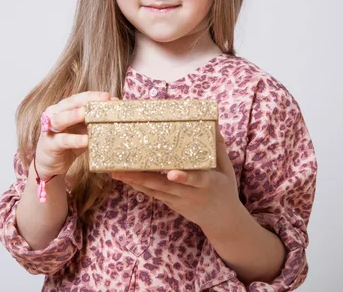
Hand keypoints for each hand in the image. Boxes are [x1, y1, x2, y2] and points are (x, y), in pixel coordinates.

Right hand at [34, 91, 115, 178]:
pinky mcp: (50, 144)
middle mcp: (55, 114)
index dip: (94, 95)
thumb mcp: (83, 130)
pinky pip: (63, 140)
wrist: (51, 163)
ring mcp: (50, 128)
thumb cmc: (68, 142)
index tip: (108, 96)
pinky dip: (74, 140)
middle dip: (87, 100)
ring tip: (86, 114)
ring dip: (74, 115)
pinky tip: (86, 140)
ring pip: (61, 119)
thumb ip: (94, 120)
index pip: (79, 98)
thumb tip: (114, 109)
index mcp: (64, 108)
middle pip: (71, 103)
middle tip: (104, 99)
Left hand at [112, 130, 242, 234]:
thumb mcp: (226, 168)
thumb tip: (211, 122)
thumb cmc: (224, 188)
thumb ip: (218, 146)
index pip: (196, 179)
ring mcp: (179, 200)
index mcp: (208, 183)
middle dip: (142, 178)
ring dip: (135, 181)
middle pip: (164, 186)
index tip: (172, 173)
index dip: (184, 177)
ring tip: (116, 172)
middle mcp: (191, 193)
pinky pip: (154, 194)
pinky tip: (125, 178)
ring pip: (155, 191)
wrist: (222, 221)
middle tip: (123, 169)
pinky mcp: (172, 204)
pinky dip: (140, 186)